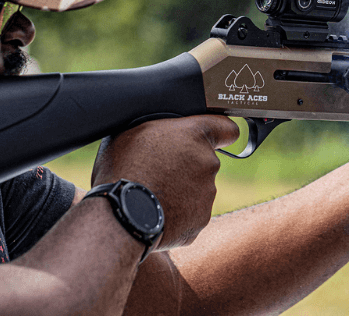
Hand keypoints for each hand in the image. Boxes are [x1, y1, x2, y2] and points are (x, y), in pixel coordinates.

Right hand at [91, 115, 238, 250]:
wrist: (122, 214)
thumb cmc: (123, 168)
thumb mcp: (134, 130)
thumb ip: (161, 128)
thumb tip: (160, 131)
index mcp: (195, 134)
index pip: (227, 128)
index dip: (222, 132)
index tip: (219, 138)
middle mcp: (208, 162)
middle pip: (205, 161)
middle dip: (187, 166)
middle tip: (159, 172)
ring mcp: (208, 193)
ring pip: (198, 188)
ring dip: (181, 190)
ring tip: (153, 194)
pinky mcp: (201, 219)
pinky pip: (191, 213)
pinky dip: (178, 213)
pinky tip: (157, 211)